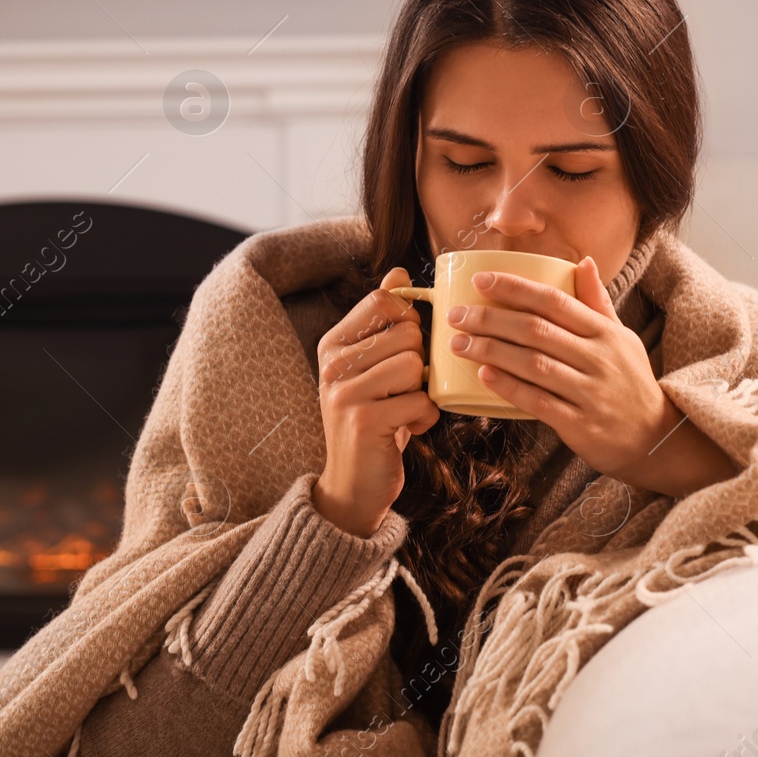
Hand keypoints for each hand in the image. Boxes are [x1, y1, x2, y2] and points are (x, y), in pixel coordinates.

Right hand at [314, 267, 441, 536]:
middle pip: (407, 333)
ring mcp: (345, 393)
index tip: (403, 348)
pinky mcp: (365, 421)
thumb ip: (383, 321)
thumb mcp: (370, 366)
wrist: (352, 485)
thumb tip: (400, 271)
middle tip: (402, 390)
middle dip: (419, 363)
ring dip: (422, 391)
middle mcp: (332, 364)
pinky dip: (425, 419)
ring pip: (415, 365)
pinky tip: (408, 429)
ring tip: (403, 408)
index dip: (408, 320)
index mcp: (333, 344)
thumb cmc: (370, 418)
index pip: (383, 301)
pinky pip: (421, 402)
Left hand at [446, 257, 737, 498]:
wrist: (655, 438)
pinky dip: (509, 387)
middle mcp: (598, 358)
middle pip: (537, 330)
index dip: (515, 288)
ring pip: (533, 364)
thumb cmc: (630, 382)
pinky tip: (483, 375)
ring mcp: (590, 392)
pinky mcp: (580, 424)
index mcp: (604, 332)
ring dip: (491, 351)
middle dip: (491, 319)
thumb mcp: (622, 338)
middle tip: (457, 315)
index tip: (480, 280)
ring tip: (459, 343)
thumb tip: (584, 262)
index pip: (554, 301)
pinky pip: (538, 401)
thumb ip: (598, 302)